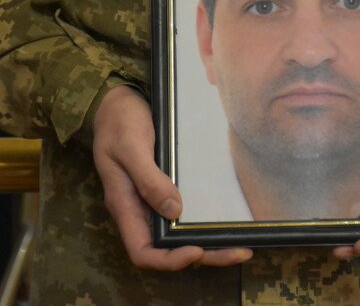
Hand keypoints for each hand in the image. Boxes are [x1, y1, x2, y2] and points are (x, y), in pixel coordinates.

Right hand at [93, 85, 252, 269]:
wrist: (118, 101)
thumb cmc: (119, 121)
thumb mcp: (131, 147)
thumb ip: (149, 179)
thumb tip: (174, 210)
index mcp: (125, 206)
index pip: (143, 252)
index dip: (168, 260)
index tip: (196, 250)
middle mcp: (140, 210)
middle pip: (169, 248)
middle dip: (203, 254)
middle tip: (239, 251)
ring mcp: (153, 200)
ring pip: (181, 234)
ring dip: (210, 242)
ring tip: (241, 245)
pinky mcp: (166, 187)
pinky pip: (185, 213)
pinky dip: (205, 221)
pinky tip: (228, 220)